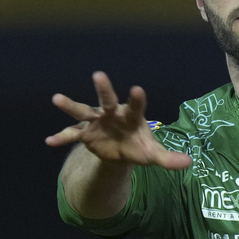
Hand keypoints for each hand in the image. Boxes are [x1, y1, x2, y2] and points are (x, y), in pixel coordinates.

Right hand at [46, 71, 192, 169]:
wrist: (121, 151)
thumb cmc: (139, 146)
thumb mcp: (153, 155)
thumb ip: (168, 158)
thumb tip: (189, 164)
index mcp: (131, 117)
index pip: (136, 106)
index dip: (136, 99)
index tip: (137, 90)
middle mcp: (112, 114)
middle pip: (107, 100)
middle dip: (103, 89)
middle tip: (98, 75)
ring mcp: (97, 122)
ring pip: (83, 111)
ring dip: (70, 106)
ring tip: (56, 99)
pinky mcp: (85, 133)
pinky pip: (72, 134)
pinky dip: (62, 138)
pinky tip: (49, 141)